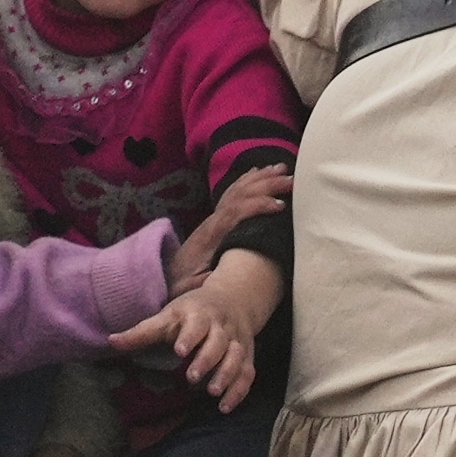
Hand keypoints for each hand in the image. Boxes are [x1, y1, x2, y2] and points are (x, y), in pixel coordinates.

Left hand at [114, 267, 272, 409]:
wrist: (234, 300)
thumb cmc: (193, 310)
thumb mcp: (168, 315)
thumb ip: (142, 332)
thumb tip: (110, 342)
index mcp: (199, 314)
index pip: (197, 324)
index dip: (189, 336)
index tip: (179, 350)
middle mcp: (221, 327)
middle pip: (218, 342)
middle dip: (207, 360)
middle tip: (191, 378)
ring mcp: (237, 341)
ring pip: (237, 357)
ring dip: (226, 375)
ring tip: (212, 393)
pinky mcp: (247, 355)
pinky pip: (247, 373)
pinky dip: (239, 390)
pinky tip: (225, 407)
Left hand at [173, 168, 290, 285]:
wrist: (163, 277)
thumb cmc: (179, 284)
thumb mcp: (190, 287)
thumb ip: (207, 280)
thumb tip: (227, 275)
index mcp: (211, 235)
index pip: (236, 212)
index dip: (258, 206)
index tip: (281, 205)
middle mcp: (212, 221)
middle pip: (240, 194)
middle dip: (266, 184)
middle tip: (292, 179)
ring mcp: (213, 218)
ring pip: (237, 190)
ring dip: (259, 178)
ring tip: (281, 168)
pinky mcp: (215, 220)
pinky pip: (232, 194)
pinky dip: (247, 180)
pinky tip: (258, 172)